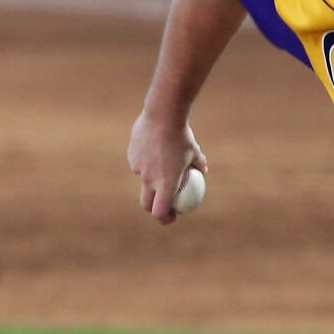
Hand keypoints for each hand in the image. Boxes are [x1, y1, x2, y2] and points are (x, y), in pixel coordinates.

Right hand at [127, 111, 207, 225]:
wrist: (162, 115)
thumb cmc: (183, 136)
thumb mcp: (195, 151)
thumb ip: (199, 164)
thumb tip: (202, 171)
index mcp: (166, 183)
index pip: (160, 212)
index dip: (165, 218)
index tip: (172, 216)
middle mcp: (149, 179)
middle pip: (146, 203)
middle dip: (153, 208)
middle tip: (163, 204)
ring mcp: (138, 168)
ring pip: (143, 180)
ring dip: (151, 179)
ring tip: (162, 164)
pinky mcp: (131, 156)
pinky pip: (139, 164)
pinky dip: (146, 162)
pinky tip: (153, 148)